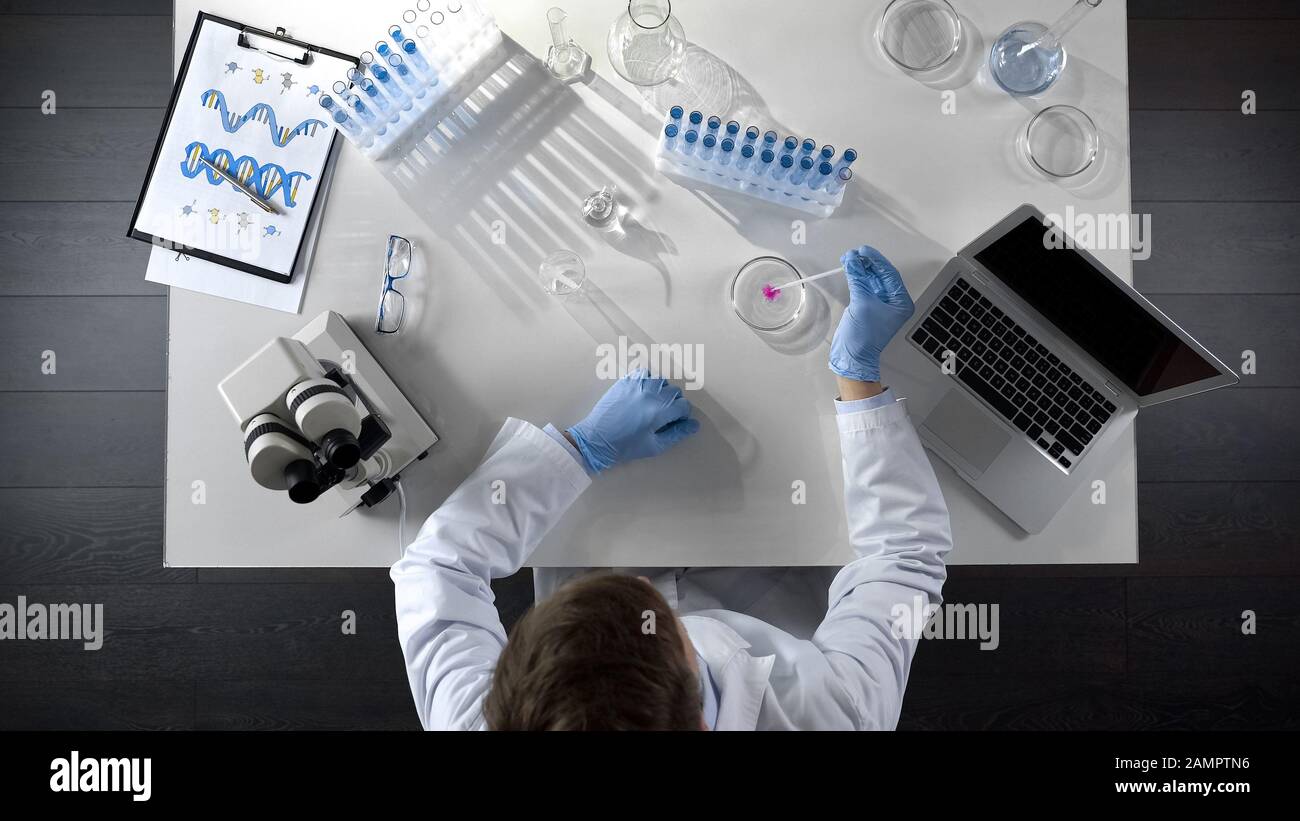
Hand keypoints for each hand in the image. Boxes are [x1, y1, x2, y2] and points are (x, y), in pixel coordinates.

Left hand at [567, 370, 700, 472]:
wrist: (596, 439)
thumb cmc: (626, 446)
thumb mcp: (654, 446)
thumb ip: (676, 434)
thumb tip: (694, 425)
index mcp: (659, 412)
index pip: (684, 406)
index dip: (683, 415)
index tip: (675, 422)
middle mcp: (650, 395)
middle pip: (674, 392)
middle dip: (674, 403)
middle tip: (663, 416)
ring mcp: (636, 386)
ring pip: (661, 380)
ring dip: (662, 391)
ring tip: (653, 403)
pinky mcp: (625, 382)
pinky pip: (644, 373)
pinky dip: (648, 380)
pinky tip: (643, 392)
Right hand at [829, 245, 914, 382]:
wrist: (852, 357)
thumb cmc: (863, 339)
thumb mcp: (862, 304)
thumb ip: (857, 279)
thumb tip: (853, 260)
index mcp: (901, 302)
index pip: (889, 274)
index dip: (876, 260)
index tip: (863, 251)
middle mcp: (893, 302)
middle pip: (881, 275)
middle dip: (867, 263)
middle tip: (854, 253)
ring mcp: (881, 304)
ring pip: (872, 279)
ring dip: (860, 269)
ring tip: (849, 259)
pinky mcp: (868, 306)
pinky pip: (865, 286)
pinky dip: (857, 277)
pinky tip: (850, 269)